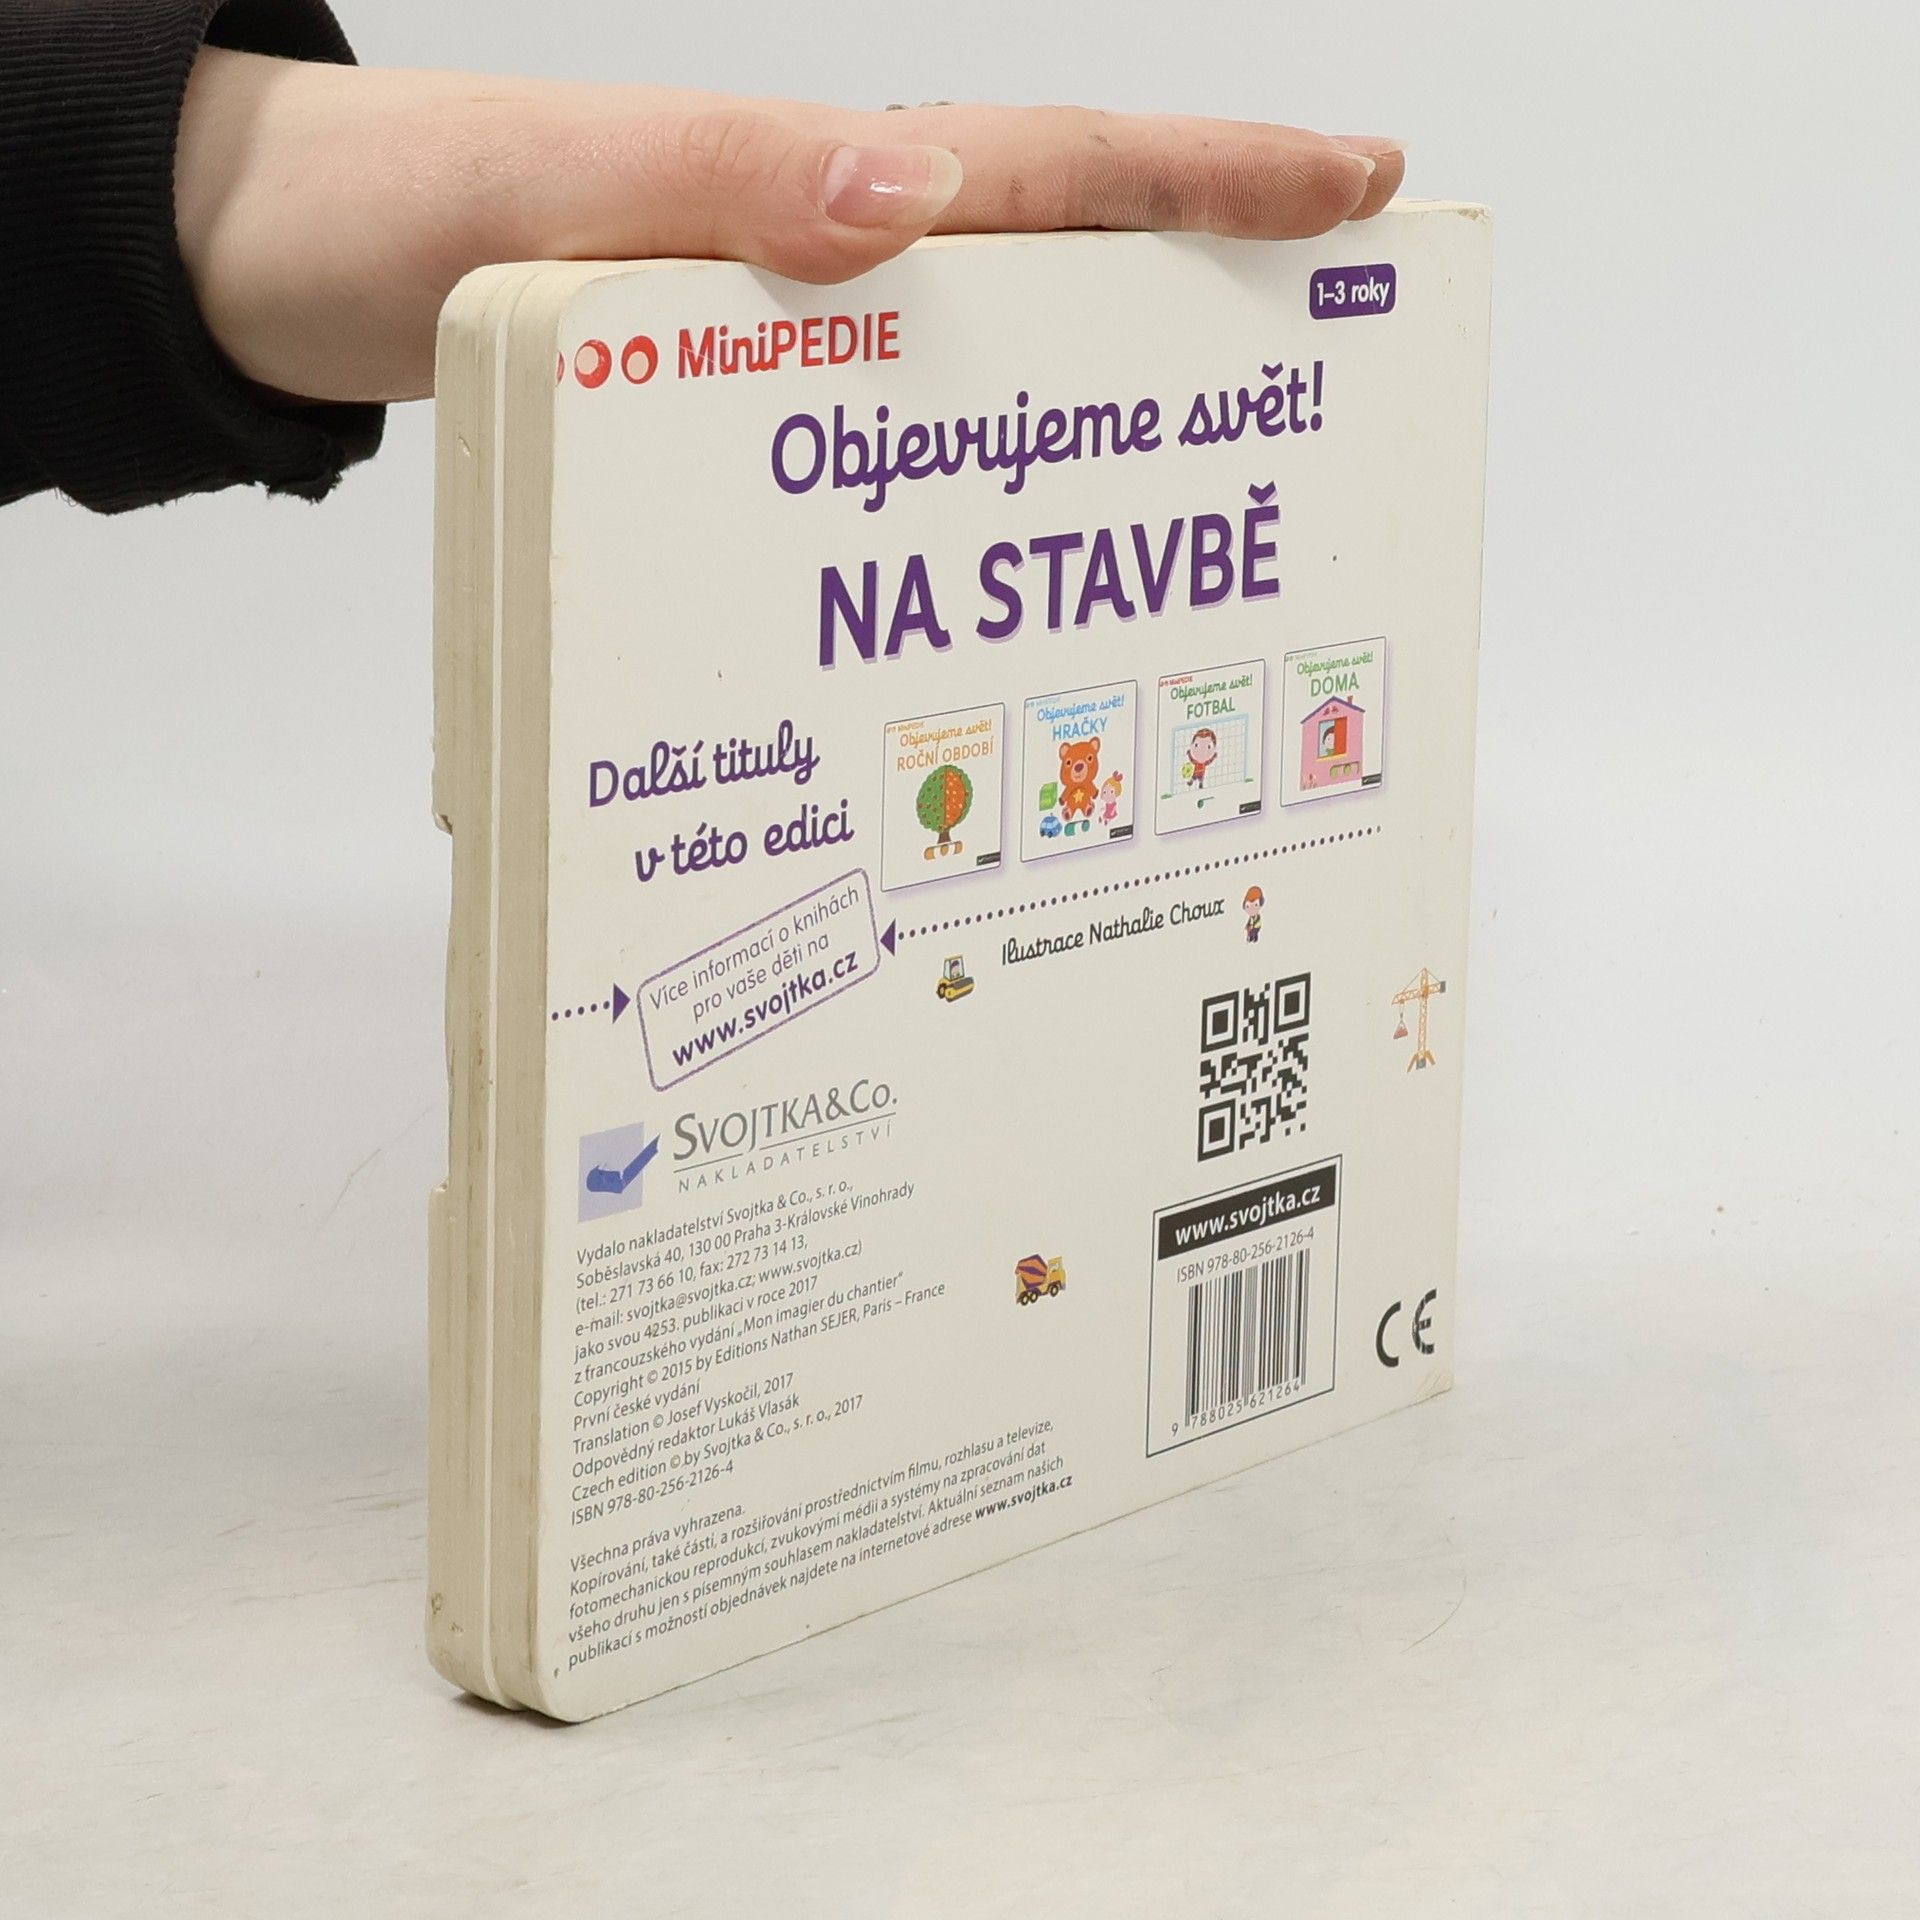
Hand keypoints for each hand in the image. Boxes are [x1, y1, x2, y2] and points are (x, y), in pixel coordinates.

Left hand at [175, 53, 1404, 405]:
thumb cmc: (404, 219)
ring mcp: (789, 341)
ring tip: (1198, 505)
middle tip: (1330, 372)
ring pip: (981, 366)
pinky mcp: (735, 417)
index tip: (1358, 189)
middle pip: (1057, 269)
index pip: (1053, 169)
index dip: (1212, 183)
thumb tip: (913, 189)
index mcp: (817, 185)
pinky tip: (981, 570)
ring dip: (1095, 415)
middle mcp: (827, 259)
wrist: (285, 270)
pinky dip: (955, 493)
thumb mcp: (558, 199)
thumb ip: (726, 188)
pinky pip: (881, 445)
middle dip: (1205, 303)